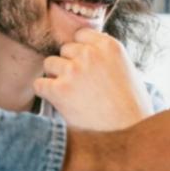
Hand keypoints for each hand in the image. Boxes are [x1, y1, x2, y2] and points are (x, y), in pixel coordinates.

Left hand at [34, 31, 153, 130]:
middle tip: (80, 87)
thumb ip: (106, 58)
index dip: (80, 52)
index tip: (83, 66)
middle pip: (64, 50)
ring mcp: (73, 70)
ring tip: (72, 97)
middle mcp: (90, 54)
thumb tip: (86, 48)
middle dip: (68, 65)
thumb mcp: (126, 72)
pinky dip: (45, 94)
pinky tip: (60, 105)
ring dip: (56, 78)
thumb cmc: (130, 110)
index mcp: (110, 46)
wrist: (126, 136)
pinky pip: (39, 84)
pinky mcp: (59, 90)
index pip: (81, 34)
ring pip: (49, 64)